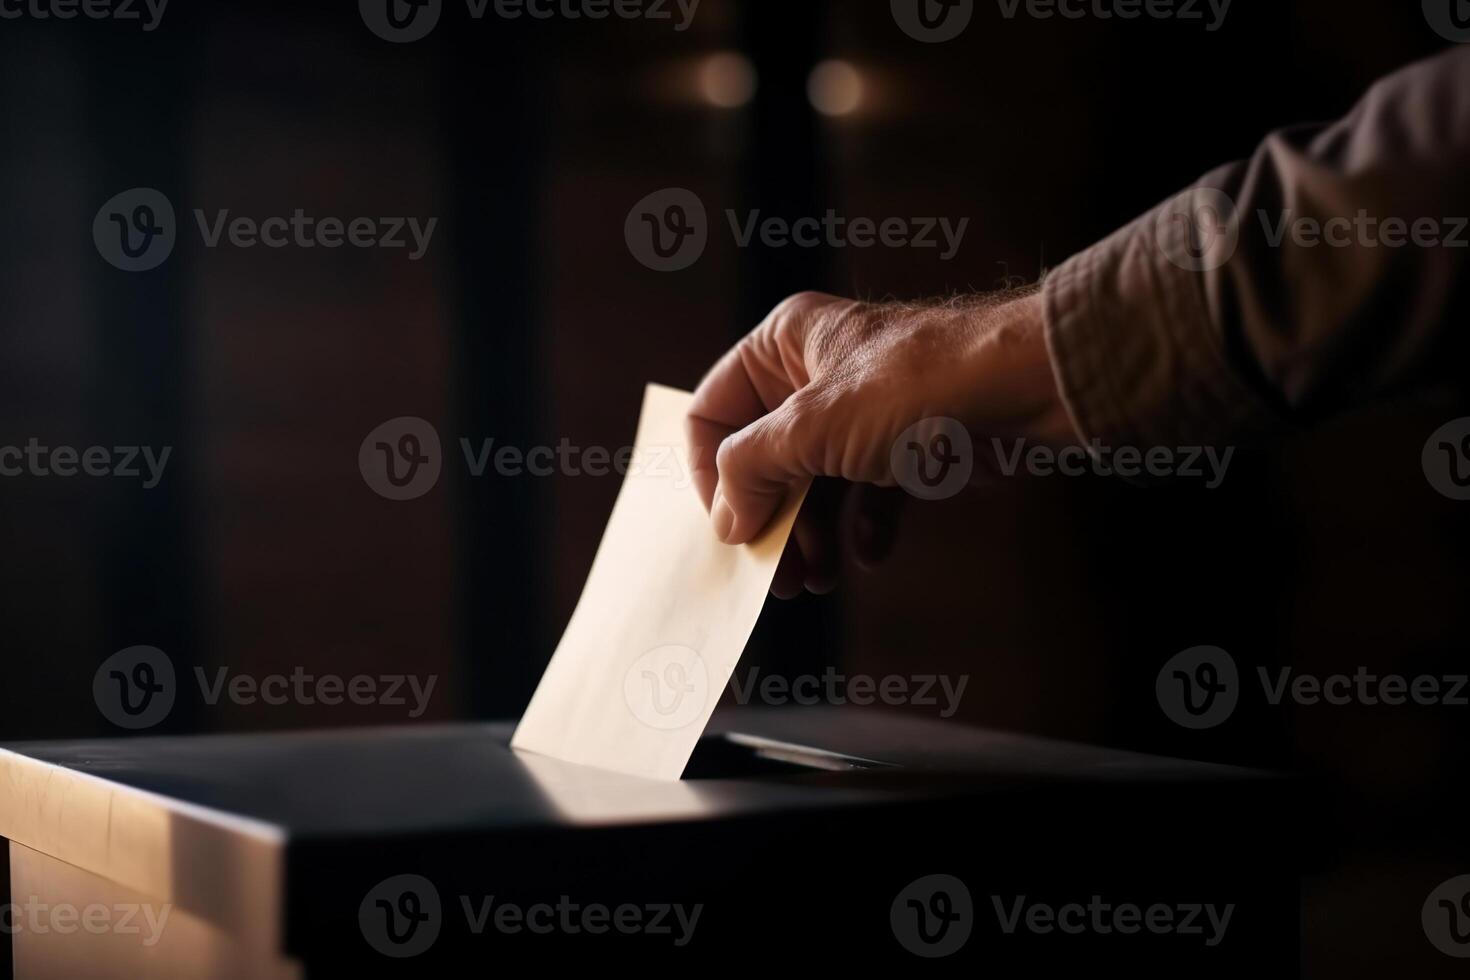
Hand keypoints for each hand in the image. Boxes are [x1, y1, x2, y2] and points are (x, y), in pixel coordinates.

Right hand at [686, 286, 1074, 596]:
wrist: (1032, 388)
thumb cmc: (922, 385)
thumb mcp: (814, 427)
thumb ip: (753, 470)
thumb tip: (726, 518)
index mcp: (782, 345)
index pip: (712, 412)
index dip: (710, 475)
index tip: (728, 529)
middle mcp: (817, 372)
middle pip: (764, 457)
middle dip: (768, 518)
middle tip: (775, 574)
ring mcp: (865, 410)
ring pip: (816, 482)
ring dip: (812, 534)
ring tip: (817, 578)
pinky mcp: (909, 442)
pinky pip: (868, 493)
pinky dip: (864, 526)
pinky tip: (871, 552)